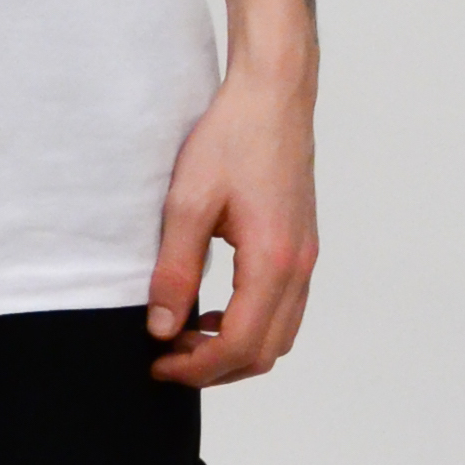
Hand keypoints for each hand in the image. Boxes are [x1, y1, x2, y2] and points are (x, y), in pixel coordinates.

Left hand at [145, 66, 318, 388]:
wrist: (273, 96)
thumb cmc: (231, 138)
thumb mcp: (187, 202)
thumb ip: (174, 270)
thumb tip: (161, 328)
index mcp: (273, 261)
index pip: (239, 345)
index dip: (196, 368)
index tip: (157, 364)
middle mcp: (299, 268)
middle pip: (264, 353)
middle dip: (214, 368)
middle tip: (166, 356)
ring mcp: (306, 259)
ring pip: (278, 337)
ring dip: (234, 350)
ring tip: (185, 334)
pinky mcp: (302, 247)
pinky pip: (283, 310)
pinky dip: (250, 325)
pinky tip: (214, 309)